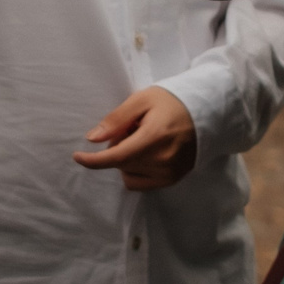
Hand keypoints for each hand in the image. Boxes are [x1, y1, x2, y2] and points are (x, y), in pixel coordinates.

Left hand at [72, 85, 197, 190]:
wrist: (205, 112)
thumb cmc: (171, 102)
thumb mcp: (142, 100)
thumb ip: (116, 119)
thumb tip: (92, 139)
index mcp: (153, 138)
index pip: (117, 157)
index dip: (93, 161)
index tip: (77, 157)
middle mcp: (162, 161)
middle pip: (121, 164)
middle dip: (117, 148)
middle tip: (131, 128)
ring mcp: (169, 174)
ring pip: (129, 176)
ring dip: (127, 162)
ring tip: (142, 140)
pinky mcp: (173, 180)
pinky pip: (142, 183)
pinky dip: (137, 170)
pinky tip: (148, 153)